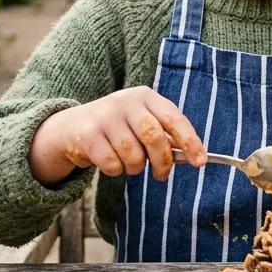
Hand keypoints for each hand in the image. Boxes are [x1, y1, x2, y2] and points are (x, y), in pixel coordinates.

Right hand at [29, 87, 206, 185]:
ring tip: (127, 162)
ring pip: (133, 155)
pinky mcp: (88, 134)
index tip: (200, 162)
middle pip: (155, 137)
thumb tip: (191, 157)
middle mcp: (125, 101)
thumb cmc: (117, 128)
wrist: (71, 127)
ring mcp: (105, 116)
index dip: (190, 141)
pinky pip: (112, 164)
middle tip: (161, 175)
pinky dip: (115, 170)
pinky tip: (108, 161)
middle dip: (162, 162)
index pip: (174, 118)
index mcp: (145, 96)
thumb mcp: (141, 123)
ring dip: (134, 168)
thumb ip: (164, 137)